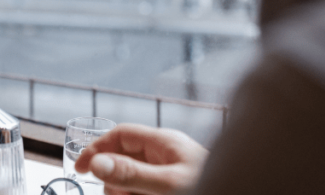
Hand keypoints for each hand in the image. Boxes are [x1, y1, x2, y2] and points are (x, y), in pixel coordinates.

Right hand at [74, 124, 207, 194]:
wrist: (244, 191)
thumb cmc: (211, 189)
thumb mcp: (167, 186)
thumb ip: (132, 174)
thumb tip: (96, 163)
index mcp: (165, 143)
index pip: (121, 135)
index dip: (98, 148)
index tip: (80, 169)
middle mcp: (167, 156)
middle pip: (123, 160)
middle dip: (116, 181)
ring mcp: (171, 174)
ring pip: (133, 181)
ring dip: (127, 194)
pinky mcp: (174, 188)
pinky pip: (145, 190)